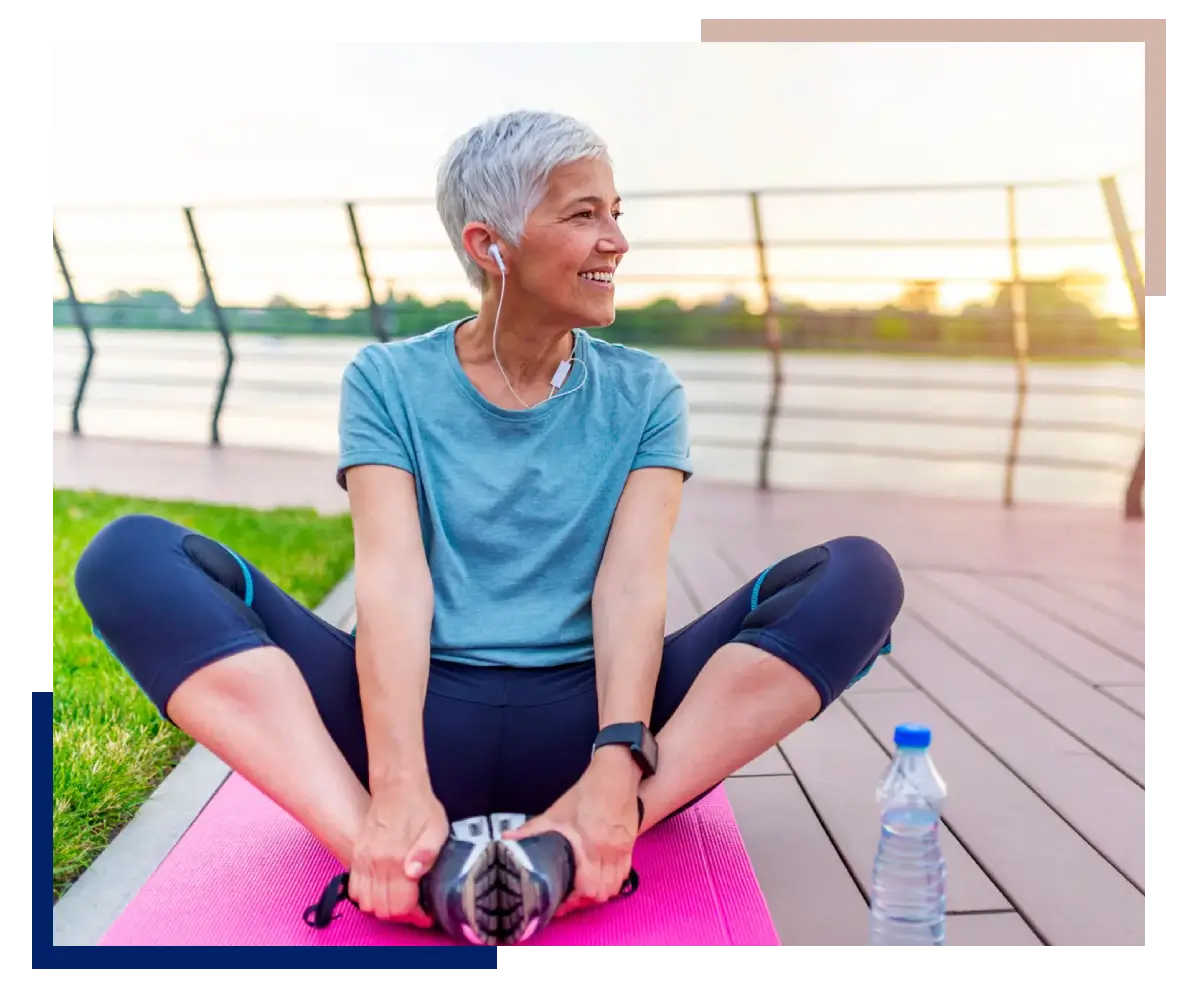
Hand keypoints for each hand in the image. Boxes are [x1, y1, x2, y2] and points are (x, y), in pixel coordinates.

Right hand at [348, 775, 448, 927]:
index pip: (399, 905)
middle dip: (400, 911)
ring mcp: (363, 859)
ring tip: (399, 895)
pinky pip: (355, 888)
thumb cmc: (420, 806)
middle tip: (414, 903)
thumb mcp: (436, 828)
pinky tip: (384, 886)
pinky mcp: (356, 855)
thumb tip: (413, 874)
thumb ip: (428, 853)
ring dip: (382, 905)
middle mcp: (376, 862)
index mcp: (397, 857)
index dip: (415, 913)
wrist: (397, 784)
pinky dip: (368, 895)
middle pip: (382, 909)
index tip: (425, 910)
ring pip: (366, 903)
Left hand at [504, 748, 641, 917]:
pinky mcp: (630, 847)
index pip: (585, 887)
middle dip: (582, 901)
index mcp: (589, 845)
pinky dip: (611, 883)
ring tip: (581, 892)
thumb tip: (507, 839)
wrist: (615, 777)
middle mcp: (608, 852)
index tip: (557, 903)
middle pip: (599, 893)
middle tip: (566, 899)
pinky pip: (623, 876)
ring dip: (597, 894)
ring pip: (613, 888)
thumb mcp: (556, 812)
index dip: (570, 901)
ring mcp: (622, 851)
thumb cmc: (585, 794)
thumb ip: (532, 830)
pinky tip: (599, 880)